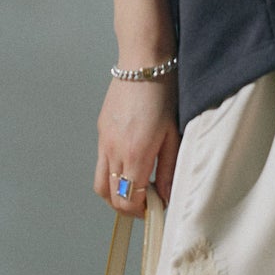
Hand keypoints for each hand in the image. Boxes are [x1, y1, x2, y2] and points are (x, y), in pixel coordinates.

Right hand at [94, 71, 179, 216]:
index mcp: (135, 154)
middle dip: (129, 207)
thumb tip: (166, 196)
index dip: (142, 211)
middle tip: (147, 202)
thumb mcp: (174, 134)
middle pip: (112, 197)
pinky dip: (113, 173)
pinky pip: (101, 162)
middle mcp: (114, 151)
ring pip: (101, 184)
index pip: (129, 200)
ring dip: (116, 193)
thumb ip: (169, 169)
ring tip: (136, 186)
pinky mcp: (101, 131)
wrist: (143, 62)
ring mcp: (104, 141)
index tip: (156, 208)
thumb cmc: (164, 93)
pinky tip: (131, 162)